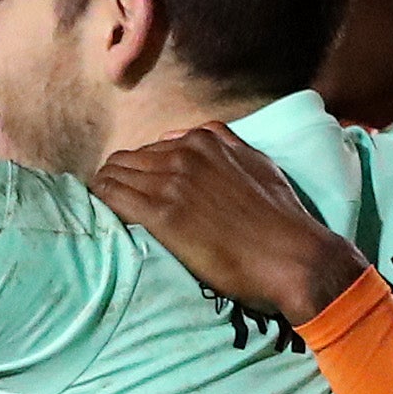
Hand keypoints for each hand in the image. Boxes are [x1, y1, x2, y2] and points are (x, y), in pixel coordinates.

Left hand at [89, 128, 366, 324]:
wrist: (292, 256)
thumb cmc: (281, 217)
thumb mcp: (257, 163)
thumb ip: (225, 145)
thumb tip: (197, 137)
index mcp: (204, 141)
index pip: (152, 149)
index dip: (140, 171)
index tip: (137, 190)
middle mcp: (183, 154)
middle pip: (128, 160)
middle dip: (117, 179)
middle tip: (113, 202)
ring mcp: (171, 183)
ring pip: (114, 176)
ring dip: (106, 191)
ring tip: (104, 211)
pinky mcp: (162, 215)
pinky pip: (114, 198)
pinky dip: (103, 203)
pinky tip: (100, 215)